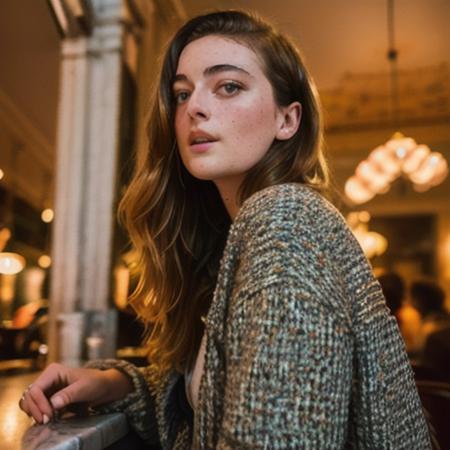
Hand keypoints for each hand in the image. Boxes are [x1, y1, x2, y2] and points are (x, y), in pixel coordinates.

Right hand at [18, 362, 132, 423]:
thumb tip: (53, 404)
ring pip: (28, 402)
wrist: (102, 387)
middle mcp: (47, 379)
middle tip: (46, 421)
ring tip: (47, 420)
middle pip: (28, 396)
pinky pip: (36, 407)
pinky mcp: (48, 398)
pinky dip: (38, 414)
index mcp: (53, 371)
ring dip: (34, 412)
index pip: (35, 389)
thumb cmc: (95, 383)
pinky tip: (49, 418)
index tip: (49, 415)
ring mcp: (46, 388)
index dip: (39, 404)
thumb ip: (68, 395)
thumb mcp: (84, 388)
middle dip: (35, 410)